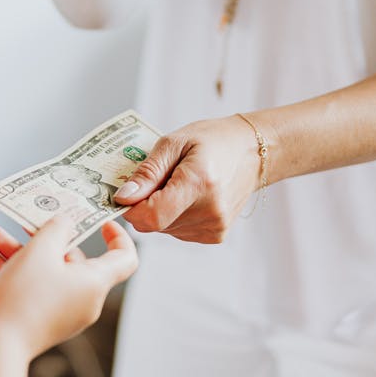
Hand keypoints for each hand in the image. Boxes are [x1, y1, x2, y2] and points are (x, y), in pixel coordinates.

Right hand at [0, 219, 137, 358]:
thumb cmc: (22, 297)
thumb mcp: (39, 251)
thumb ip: (56, 229)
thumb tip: (66, 223)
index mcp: (95, 284)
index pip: (125, 258)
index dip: (118, 236)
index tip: (101, 221)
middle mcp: (85, 301)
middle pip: (73, 260)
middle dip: (44, 237)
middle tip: (26, 222)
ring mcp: (63, 313)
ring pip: (47, 272)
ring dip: (21, 251)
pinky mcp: (43, 322)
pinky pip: (35, 289)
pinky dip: (16, 271)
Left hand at [113, 116, 264, 242]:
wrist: (253, 151)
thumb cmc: (213, 140)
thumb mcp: (174, 142)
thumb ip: (147, 172)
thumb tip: (123, 197)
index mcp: (199, 184)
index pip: (151, 216)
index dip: (131, 207)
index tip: (128, 191)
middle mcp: (210, 212)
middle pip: (154, 224)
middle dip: (145, 204)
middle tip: (159, 178)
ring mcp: (215, 227)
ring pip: (163, 229)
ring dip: (160, 209)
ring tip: (178, 184)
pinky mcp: (215, 235)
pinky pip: (177, 231)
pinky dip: (174, 216)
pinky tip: (188, 196)